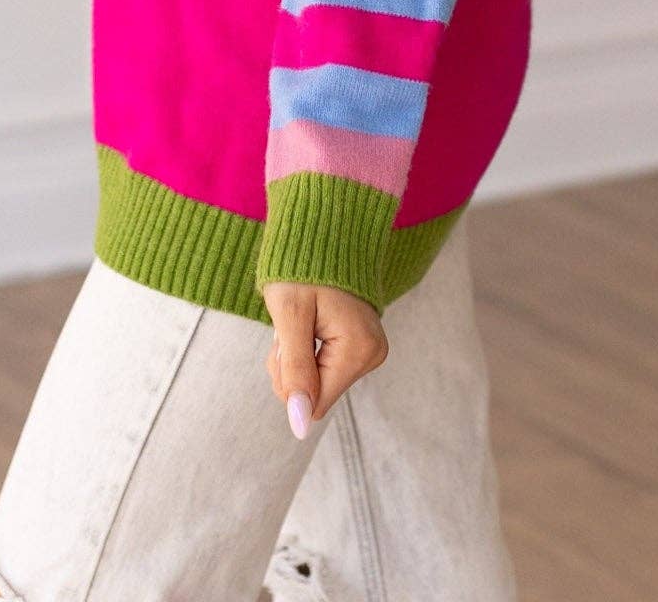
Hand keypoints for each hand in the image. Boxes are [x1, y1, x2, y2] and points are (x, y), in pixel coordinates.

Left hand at [260, 279, 388, 435]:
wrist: (320, 230)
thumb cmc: (302, 265)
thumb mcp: (289, 315)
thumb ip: (296, 372)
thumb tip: (300, 427)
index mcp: (359, 350)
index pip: (313, 403)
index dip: (288, 377)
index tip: (285, 340)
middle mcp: (372, 355)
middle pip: (314, 394)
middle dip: (290, 365)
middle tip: (289, 324)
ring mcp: (369, 350)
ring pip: (316, 382)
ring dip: (295, 354)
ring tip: (300, 317)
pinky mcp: (361, 346)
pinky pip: (323, 367)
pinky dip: (306, 348)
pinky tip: (309, 320)